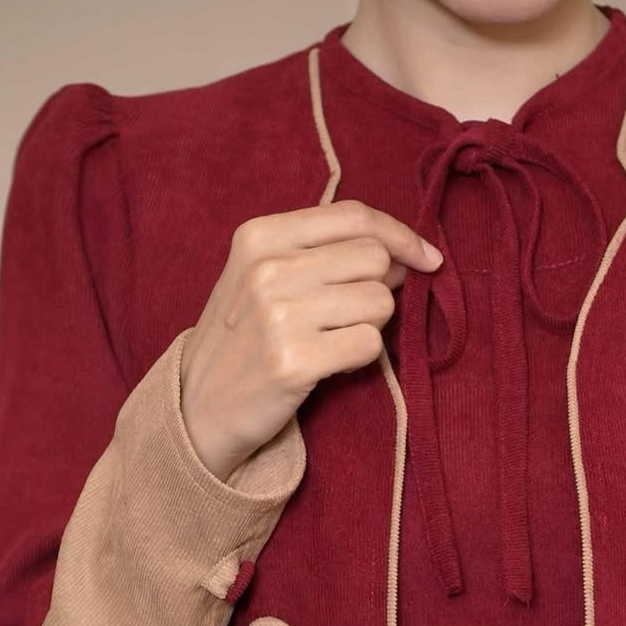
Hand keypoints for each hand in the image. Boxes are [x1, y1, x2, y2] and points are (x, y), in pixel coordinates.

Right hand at [179, 200, 443, 480]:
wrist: (198, 408)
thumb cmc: (243, 339)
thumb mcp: (259, 275)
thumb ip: (320, 252)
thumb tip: (404, 254)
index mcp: (259, 236)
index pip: (355, 217)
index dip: (402, 235)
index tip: (427, 257)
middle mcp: (268, 269)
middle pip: (375, 259)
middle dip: (381, 288)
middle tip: (354, 314)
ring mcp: (279, 316)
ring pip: (380, 302)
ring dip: (371, 327)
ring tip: (334, 341)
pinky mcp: (295, 362)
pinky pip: (369, 345)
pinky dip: (360, 359)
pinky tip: (329, 365)